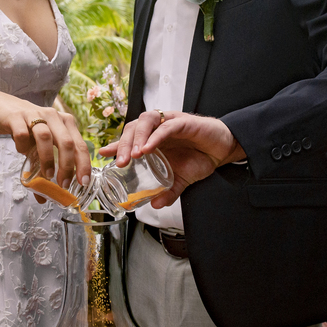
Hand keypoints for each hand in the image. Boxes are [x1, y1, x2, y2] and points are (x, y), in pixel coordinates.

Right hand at [0, 95, 90, 189]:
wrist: (2, 108)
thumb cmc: (27, 129)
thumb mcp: (40, 146)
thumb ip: (44, 168)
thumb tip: (44, 197)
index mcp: (66, 123)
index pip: (80, 145)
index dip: (84, 165)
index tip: (83, 182)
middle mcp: (54, 116)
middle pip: (66, 142)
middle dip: (67, 166)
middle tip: (63, 184)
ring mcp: (35, 114)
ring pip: (45, 137)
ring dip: (47, 159)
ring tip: (47, 175)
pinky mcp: (17, 117)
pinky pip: (22, 135)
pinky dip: (22, 147)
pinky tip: (21, 152)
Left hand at [100, 111, 243, 206]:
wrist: (223, 149)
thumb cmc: (201, 157)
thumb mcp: (181, 179)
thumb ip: (168, 191)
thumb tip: (155, 204)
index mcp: (153, 139)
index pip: (130, 138)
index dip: (115, 144)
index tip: (103, 153)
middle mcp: (158, 128)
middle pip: (133, 127)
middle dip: (123, 144)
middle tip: (119, 162)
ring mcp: (170, 122)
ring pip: (146, 121)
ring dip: (137, 137)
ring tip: (133, 156)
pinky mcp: (184, 122)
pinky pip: (166, 126)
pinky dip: (156, 136)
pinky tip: (148, 148)